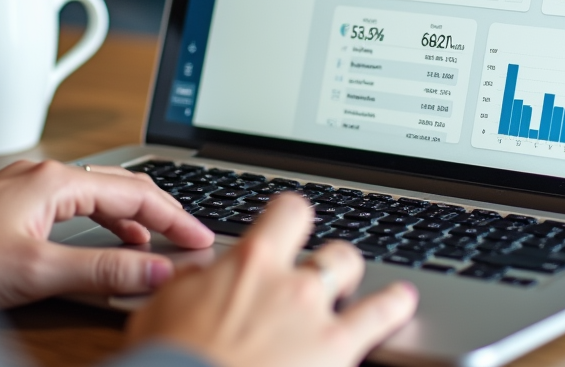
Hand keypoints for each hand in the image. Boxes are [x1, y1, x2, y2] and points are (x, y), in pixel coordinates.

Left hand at [0, 159, 214, 308]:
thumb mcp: (36, 271)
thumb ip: (102, 270)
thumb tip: (156, 270)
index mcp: (57, 181)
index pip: (136, 194)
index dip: (175, 218)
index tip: (201, 237)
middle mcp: (44, 175)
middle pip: (121, 188)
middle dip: (161, 212)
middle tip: (190, 238)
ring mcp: (26, 187)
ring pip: (97, 196)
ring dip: (131, 220)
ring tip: (156, 244)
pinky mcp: (11, 205)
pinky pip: (73, 205)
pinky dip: (101, 223)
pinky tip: (104, 241)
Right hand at [128, 192, 417, 366]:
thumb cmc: (166, 361)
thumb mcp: (162, 311)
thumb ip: (190, 284)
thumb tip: (201, 273)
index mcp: (249, 264)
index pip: (288, 213)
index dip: (295, 218)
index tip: (294, 225)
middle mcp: (289, 281)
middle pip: (329, 248)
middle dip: (330, 259)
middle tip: (323, 276)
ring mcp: (317, 314)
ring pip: (352, 269)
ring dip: (355, 277)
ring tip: (367, 285)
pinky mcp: (338, 348)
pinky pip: (382, 316)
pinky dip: (396, 305)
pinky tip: (402, 303)